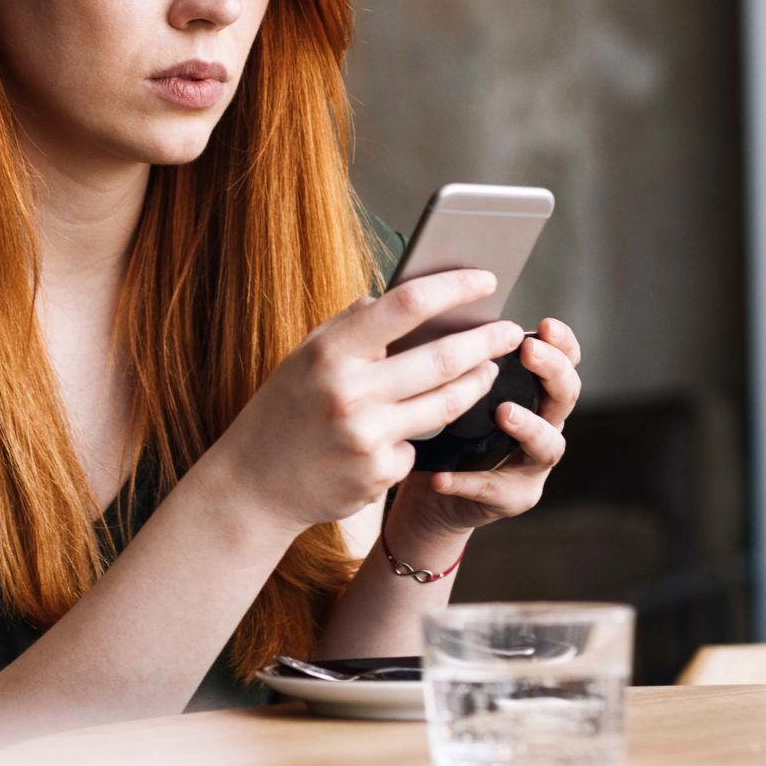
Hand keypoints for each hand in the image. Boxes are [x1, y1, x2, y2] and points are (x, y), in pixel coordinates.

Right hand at [208, 270, 528, 540]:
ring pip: (445, 406)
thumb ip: (351, 326)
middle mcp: (350, 392)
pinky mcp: (378, 474)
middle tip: (512, 332)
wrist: (253, 485)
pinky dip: (418, 437)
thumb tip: (400, 296)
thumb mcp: (305, 357)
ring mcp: (366, 437)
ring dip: (475, 386)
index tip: (486, 280)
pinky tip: (402, 434)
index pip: (405, 306)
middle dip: (487, 343)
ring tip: (488, 370)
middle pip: (442, 360)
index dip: (453, 289)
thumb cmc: (284, 412)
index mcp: (331, 352)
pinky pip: (419, 447)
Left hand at [385, 317, 581, 544]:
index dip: (563, 344)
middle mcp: (545, 425)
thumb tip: (428, 315)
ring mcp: (533, 464)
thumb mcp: (452, 389)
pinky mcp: (514, 497)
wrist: (432, 491)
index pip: (565, 363)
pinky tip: (441, 476)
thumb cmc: (446, 429)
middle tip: (528, 352)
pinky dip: (467, 481)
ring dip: (528, 426)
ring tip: (503, 412)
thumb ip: (456, 360)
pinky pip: (494, 487)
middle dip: (552, 370)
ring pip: (547, 445)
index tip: (545, 325)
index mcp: (535, 393)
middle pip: (566, 395)